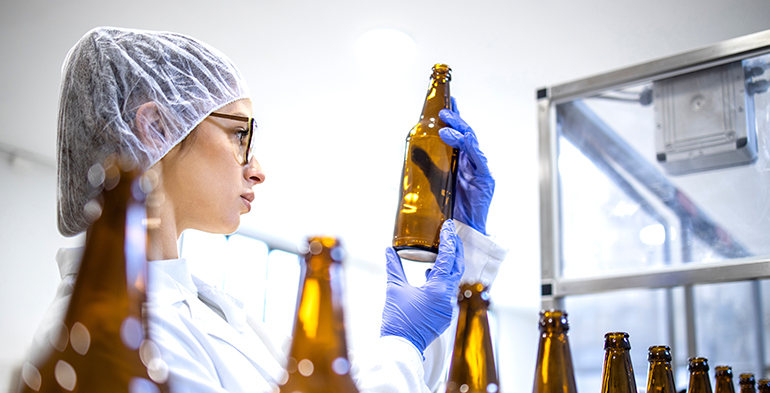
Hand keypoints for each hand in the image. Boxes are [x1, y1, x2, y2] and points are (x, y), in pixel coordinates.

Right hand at [380, 220, 464, 355]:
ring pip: (453, 280)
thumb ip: (393, 267)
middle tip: (451, 234)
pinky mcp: (444, 315)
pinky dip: (443, 279)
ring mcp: (448, 308)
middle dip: (455, 249)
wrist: (400, 348)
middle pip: (457, 267)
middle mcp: (448, 298)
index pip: (448, 258)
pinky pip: (448, 291)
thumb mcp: (394, 289)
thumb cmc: (397, 320)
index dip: (449, 240)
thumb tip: (389, 250)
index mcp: (438, 289)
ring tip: (440, 251)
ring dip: (449, 265)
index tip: (449, 226)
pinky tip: (431, 274)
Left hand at [439, 98, 494, 234]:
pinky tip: (463, 140)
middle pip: (467, 134)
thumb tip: (412, 150)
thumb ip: (427, 165)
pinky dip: (471, 148)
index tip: (447, 100)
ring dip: (460, 130)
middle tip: (443, 110)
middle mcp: (472, 162)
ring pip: (473, 143)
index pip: (459, 133)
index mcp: (461, 160)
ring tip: (446, 124)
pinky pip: (480, 160)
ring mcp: (480, 169)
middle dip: (456, 119)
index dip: (455, 116)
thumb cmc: (450, 209)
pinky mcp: (486, 180)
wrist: (462, 232)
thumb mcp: (434, 183)